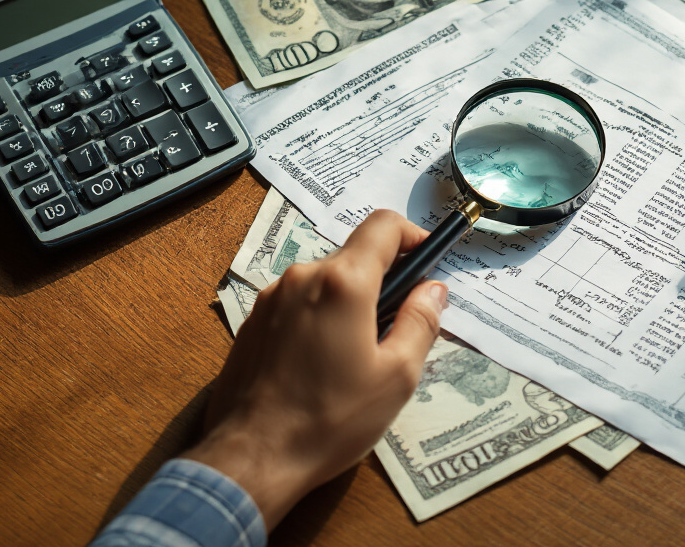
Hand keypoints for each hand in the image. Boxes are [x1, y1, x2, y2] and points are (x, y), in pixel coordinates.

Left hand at [182, 210, 445, 528]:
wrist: (252, 459)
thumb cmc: (331, 420)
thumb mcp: (396, 377)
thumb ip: (421, 322)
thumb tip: (432, 290)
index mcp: (342, 283)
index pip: (384, 226)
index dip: (413, 236)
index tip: (427, 262)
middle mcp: (301, 277)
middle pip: (354, 256)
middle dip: (383, 280)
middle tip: (400, 327)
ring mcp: (270, 299)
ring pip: (324, 282)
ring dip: (349, 303)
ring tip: (359, 355)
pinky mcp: (252, 323)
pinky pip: (297, 304)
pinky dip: (319, 318)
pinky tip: (322, 365)